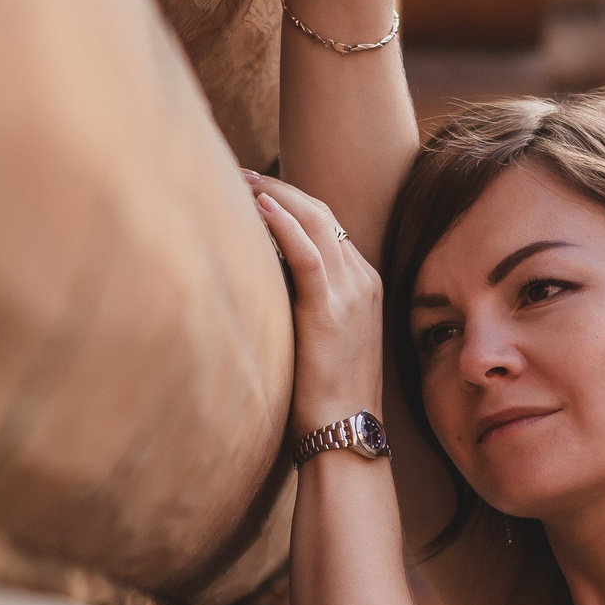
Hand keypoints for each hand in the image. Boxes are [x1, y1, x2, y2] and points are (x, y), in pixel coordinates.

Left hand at [247, 170, 383, 434]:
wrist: (346, 432)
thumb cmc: (326, 396)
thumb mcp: (323, 339)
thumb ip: (304, 304)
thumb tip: (262, 282)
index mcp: (363, 284)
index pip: (327, 225)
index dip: (291, 201)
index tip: (256, 189)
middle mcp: (362, 280)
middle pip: (321, 213)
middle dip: (280, 187)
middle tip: (241, 172)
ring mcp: (351, 293)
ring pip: (315, 222)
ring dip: (276, 195)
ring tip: (240, 179)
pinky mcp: (331, 311)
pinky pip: (309, 253)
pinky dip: (284, 224)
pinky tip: (258, 206)